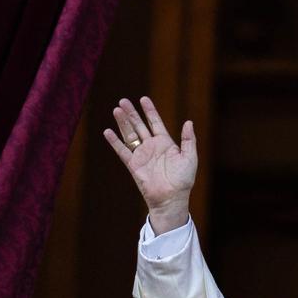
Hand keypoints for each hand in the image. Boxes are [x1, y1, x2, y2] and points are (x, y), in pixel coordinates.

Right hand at [103, 96, 196, 233]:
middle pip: (139, 125)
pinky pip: (122, 151)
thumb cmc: (183, 180)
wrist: (171, 198)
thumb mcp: (190, 157)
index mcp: (165, 143)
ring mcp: (142, 155)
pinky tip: (108, 131)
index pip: (155, 122)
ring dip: (123, 122)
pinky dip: (115, 142)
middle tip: (123, 100)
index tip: (143, 99)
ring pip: (130, 135)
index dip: (149, 110)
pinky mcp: (133, 165)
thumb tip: (189, 122)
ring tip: (117, 109)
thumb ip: (188, 139)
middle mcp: (152, 147)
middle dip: (132, 113)